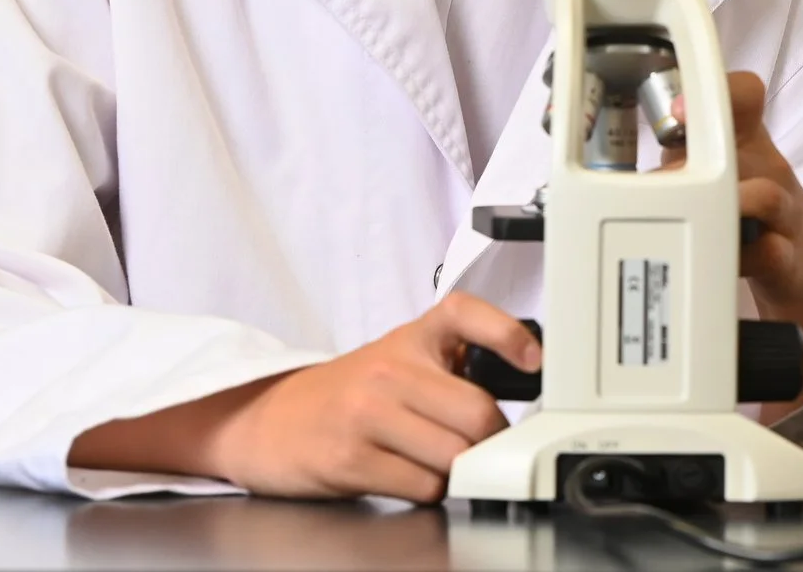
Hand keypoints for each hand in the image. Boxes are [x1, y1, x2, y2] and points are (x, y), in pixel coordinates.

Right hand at [69, 291, 540, 501]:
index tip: (534, 359)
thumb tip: (515, 401)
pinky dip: (428, 490)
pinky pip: (423, 486)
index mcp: (410, 337)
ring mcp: (368, 413)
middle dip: (489, 440)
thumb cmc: (348, 394)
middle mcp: (390, 368)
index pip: (465, 312)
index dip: (507, 333)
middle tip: (478, 444)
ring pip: (454, 455)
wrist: (268, 420)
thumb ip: (450, 369)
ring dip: (457, 470)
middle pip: (477, 412)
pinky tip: (406, 475)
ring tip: (434, 460)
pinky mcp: (351, 458)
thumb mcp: (398, 361)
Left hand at [662, 71, 802, 408]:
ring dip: (723, 205)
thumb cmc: (747, 206)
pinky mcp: (786, 256)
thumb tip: (600, 164)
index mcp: (743, 140)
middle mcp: (765, 168)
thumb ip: (672, 160)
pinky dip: (742, 256)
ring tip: (687, 222)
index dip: (718, 89)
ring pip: (765, 195)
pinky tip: (721, 260)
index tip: (673, 107)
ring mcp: (781, 212)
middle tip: (664, 170)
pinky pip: (769, 252)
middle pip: (749, 143)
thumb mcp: (715, 172)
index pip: (743, 95)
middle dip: (704, 153)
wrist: (801, 257)